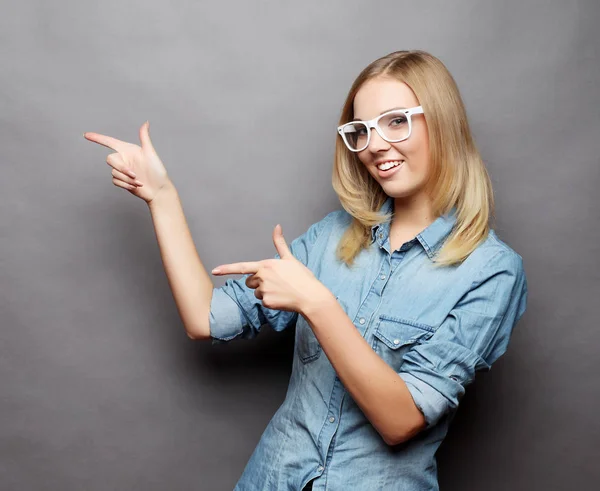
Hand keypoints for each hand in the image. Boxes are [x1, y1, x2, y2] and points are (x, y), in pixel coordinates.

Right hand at [84, 121, 170, 203]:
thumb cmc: (157, 171)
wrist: (158, 189)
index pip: (110, 142)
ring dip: (127, 179)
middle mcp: (123, 159)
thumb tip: (146, 122)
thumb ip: (144, 137)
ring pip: (114, 172)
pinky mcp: (121, 180)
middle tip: (135, 175)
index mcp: (128, 150)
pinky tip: (136, 186)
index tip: (86, 135)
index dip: (98, 138)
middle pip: (110, 159)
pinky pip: (115, 181)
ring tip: (139, 181)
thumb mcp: (150, 153)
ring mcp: (122, 170)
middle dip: (122, 168)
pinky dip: (126, 184)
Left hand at [211, 224, 327, 313]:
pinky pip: (263, 302)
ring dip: (266, 293)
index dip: (226, 269)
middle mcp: (262, 277)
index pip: (241, 267)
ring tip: (282, 291)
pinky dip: (271, 302)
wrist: (311, 296)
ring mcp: (263, 290)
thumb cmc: (302, 277)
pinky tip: (282, 299)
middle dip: (258, 283)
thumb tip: (277, 226)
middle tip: (277, 283)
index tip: (214, 271)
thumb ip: (279, 243)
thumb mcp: (290, 258)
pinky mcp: (266, 302)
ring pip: (257, 293)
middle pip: (250, 282)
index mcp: (266, 265)